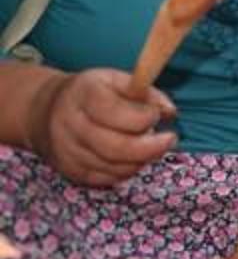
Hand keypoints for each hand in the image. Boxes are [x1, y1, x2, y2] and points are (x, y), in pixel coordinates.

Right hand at [28, 68, 177, 186]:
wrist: (47, 111)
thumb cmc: (93, 93)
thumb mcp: (117, 80)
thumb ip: (147, 93)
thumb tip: (169, 112)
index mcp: (83, 95)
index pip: (114, 112)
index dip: (143, 116)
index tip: (157, 114)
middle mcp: (70, 125)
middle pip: (115, 147)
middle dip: (150, 147)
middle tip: (169, 139)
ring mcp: (67, 151)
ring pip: (114, 166)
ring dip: (141, 159)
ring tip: (150, 145)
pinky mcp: (70, 171)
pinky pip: (107, 179)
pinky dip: (127, 170)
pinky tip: (134, 157)